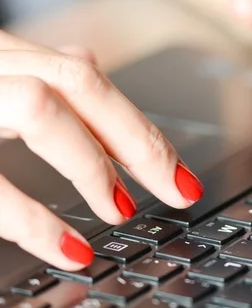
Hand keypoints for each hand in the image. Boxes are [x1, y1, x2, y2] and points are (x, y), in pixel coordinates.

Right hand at [0, 31, 202, 269]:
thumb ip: (36, 68)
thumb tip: (86, 57)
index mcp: (4, 56)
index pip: (86, 78)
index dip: (138, 126)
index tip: (179, 172)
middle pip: (80, 82)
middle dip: (139, 139)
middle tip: (178, 189)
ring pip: (41, 108)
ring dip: (92, 164)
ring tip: (120, 209)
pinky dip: (35, 222)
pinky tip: (71, 251)